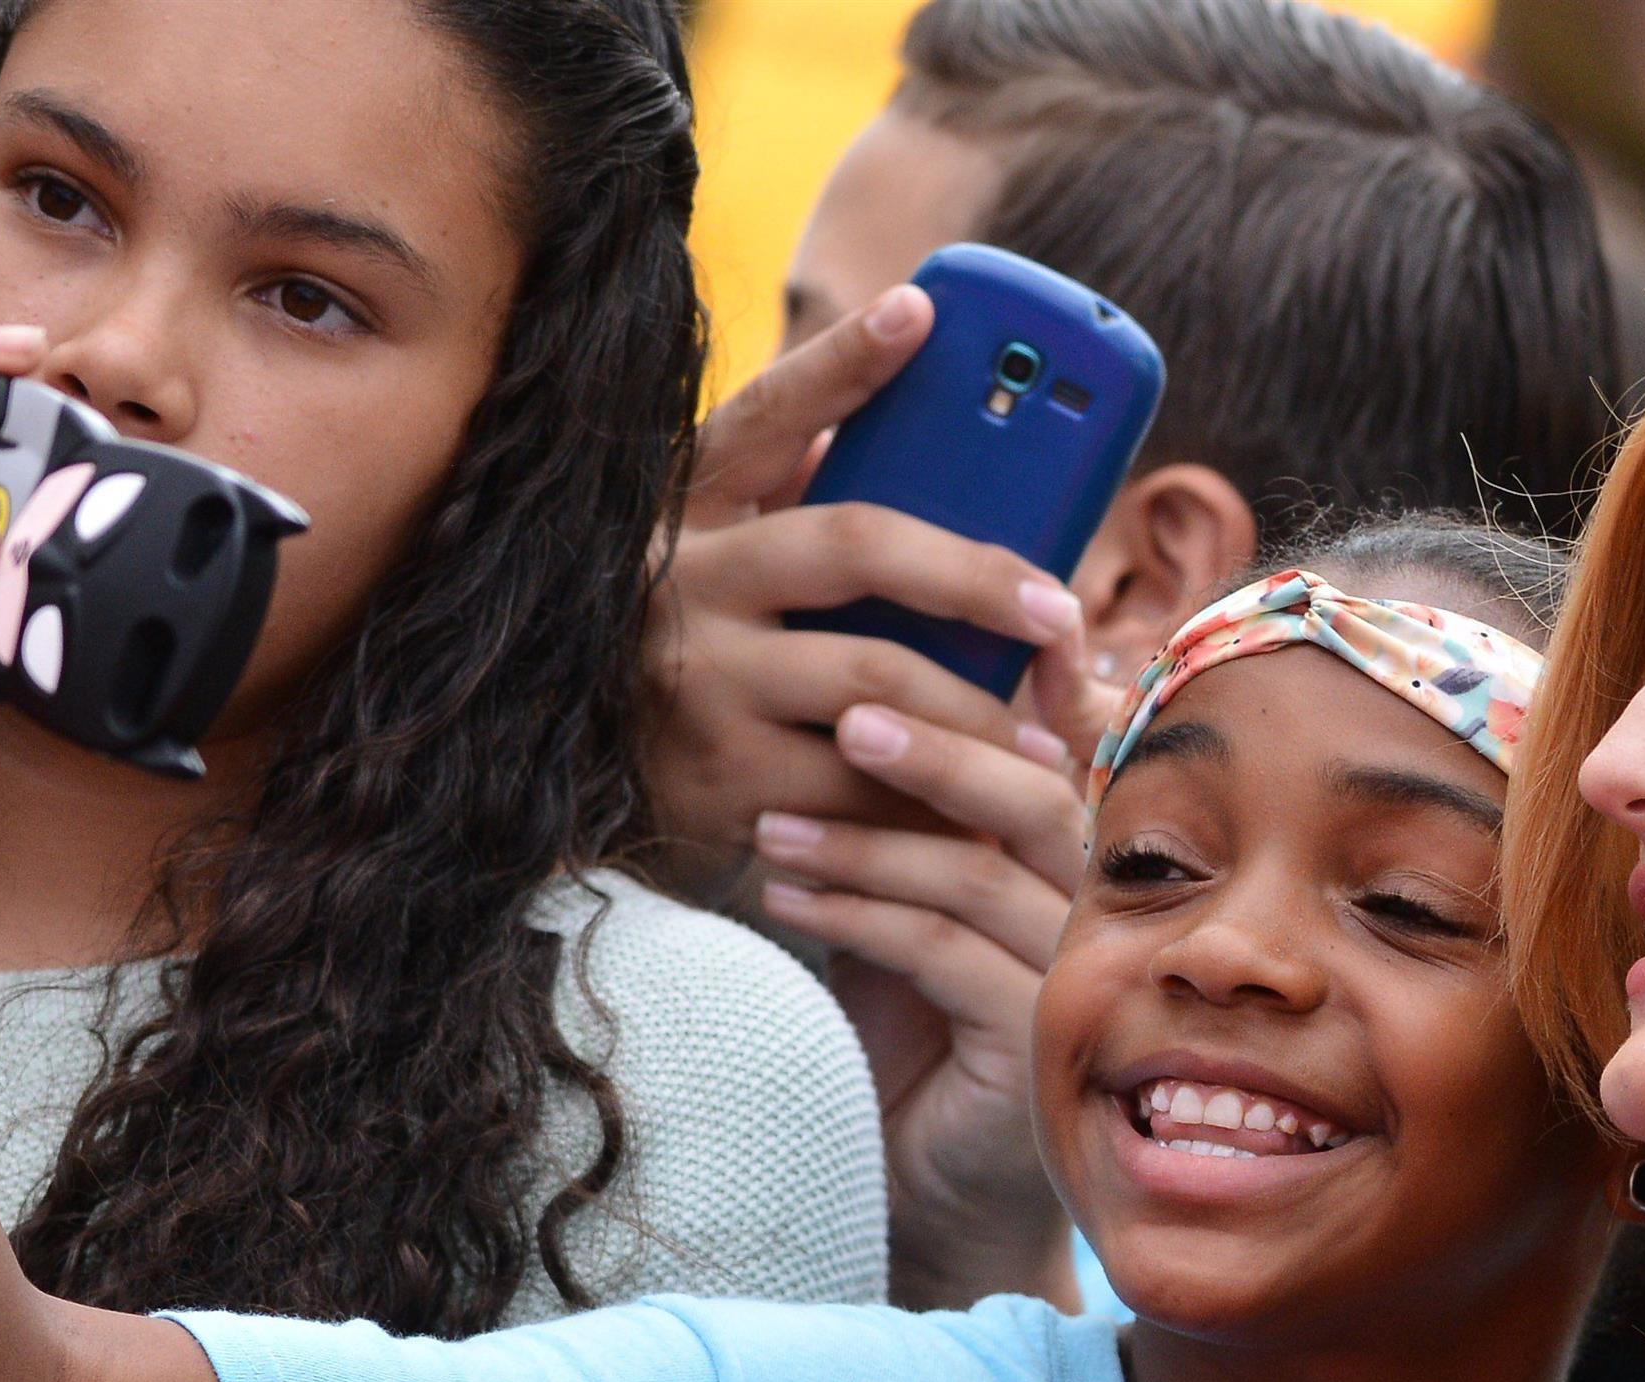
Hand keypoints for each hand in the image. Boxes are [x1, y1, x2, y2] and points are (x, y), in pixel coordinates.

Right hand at [643, 283, 1095, 871]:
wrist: (586, 801)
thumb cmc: (693, 663)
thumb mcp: (721, 568)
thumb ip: (793, 506)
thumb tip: (898, 422)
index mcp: (688, 507)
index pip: (767, 415)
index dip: (843, 362)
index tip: (920, 308)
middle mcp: (681, 577)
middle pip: (854, 545)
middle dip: (974, 574)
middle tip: (1058, 607)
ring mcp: (697, 679)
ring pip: (876, 680)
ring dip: (978, 712)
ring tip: (1047, 739)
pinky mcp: (719, 779)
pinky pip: (861, 782)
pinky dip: (932, 794)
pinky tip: (982, 810)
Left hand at [752, 698, 1088, 1310]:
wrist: (929, 1203)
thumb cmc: (917, 1055)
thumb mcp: (915, 917)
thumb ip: (921, 831)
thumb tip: (861, 702)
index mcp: (1091, 878)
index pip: (1073, 765)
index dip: (1043, 695)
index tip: (944, 649)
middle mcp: (1108, 928)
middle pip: (1039, 800)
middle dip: (938, 749)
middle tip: (845, 714)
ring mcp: (1082, 990)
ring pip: (980, 874)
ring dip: (866, 840)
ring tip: (771, 823)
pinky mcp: (1035, 1047)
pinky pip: (943, 952)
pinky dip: (855, 914)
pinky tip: (785, 900)